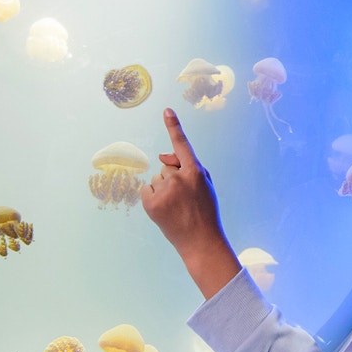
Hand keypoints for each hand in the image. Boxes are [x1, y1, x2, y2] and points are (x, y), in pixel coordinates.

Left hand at [140, 108, 241, 298]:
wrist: (200, 240)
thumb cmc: (204, 210)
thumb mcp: (205, 184)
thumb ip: (187, 165)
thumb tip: (162, 157)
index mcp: (196, 172)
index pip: (182, 145)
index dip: (174, 126)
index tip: (166, 110)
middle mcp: (178, 179)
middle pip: (166, 167)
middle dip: (172, 178)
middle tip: (184, 199)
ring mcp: (164, 191)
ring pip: (156, 179)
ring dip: (163, 189)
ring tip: (176, 207)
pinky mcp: (150, 204)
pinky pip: (147, 189)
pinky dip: (152, 197)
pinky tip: (164, 209)